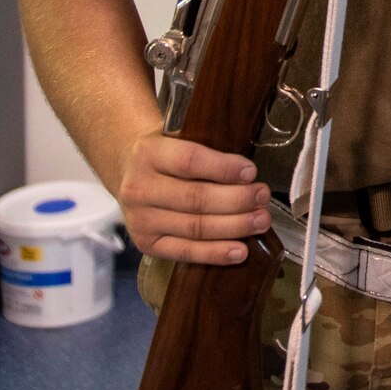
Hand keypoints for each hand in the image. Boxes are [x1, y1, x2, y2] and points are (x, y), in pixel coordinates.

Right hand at [113, 128, 269, 264]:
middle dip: (237, 200)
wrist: (127, 170)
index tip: (251, 172)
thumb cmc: (167, 153)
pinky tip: (240, 251)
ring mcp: (140, 219)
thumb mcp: (179, 136)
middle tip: (263, 196)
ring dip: (234, 226)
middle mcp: (140, 188)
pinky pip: (184, 251)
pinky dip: (215, 253)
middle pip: (196, 198)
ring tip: (260, 221)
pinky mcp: (145, 243)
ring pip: (194, 227)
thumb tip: (251, 170)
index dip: (224, 168)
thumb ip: (209, 146)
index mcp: (149, 153)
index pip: (189, 161)